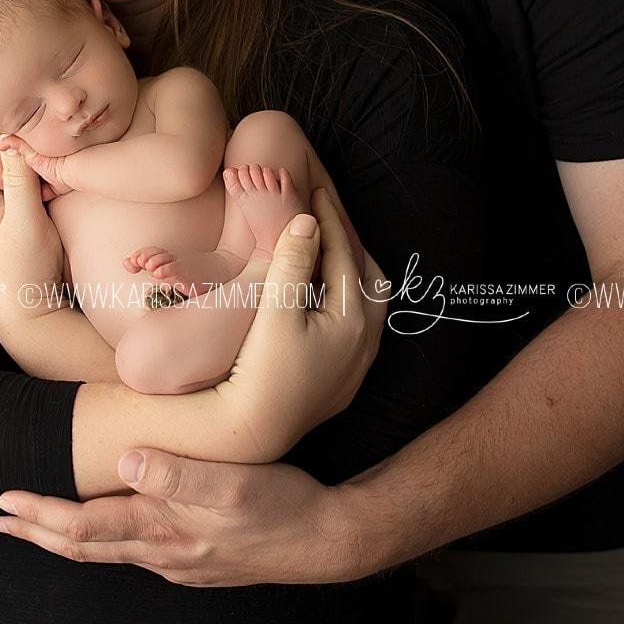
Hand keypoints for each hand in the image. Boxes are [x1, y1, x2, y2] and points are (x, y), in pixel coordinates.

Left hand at [0, 76, 66, 293]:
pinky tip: (39, 151)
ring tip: (23, 110)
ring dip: (12, 135)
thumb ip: (20, 179)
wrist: (26, 312)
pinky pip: (19, 174)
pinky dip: (27, 158)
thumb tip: (14, 138)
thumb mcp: (25, 222)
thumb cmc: (22, 270)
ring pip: (5, 156)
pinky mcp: (17, 213)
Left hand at [0, 447, 370, 587]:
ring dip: (64, 538)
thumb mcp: (233, 481)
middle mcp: (162, 551)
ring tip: (35, 526)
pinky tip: (106, 530)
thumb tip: (127, 460)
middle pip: (83, 545)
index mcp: (163, 527)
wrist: (324, 541)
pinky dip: (103, 539)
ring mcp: (177, 561)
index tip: (5, 501)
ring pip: (106, 551)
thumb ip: (178, 473)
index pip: (84, 525)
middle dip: (36, 533)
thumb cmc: (281, 505)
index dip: (40, 515)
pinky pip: (133, 552)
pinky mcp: (194, 561)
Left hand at [123, 246, 220, 295]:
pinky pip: (181, 272)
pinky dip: (170, 271)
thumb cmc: (193, 270)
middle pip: (158, 253)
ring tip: (149, 266)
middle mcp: (176, 258)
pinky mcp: (193, 276)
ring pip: (169, 262)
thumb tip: (125, 262)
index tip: (132, 263)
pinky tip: (160, 273)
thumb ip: (148, 263)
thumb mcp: (170, 267)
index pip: (152, 251)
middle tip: (138, 262)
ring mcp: (186, 265)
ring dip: (157, 262)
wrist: (222, 270)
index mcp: (169, 256)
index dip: (141, 255)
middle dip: (146, 256)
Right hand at [212, 186, 387, 459]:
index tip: (315, 191)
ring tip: (326, 252)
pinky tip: (321, 297)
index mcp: (352, 320)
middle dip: (349, 244)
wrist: (253, 431)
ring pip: (366, 303)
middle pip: (369, 276)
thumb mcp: (274, 313)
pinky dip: (344, 298)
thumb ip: (292, 264)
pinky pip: (356, 324)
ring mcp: (357, 363)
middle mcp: (365, 342)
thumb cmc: (261, 372)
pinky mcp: (344, 379)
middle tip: (326, 219)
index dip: (328, 220)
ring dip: (349, 272)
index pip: (343, 255)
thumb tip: (306, 221)